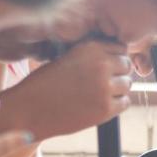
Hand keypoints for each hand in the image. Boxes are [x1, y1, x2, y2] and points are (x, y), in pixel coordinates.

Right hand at [0, 40, 131, 139]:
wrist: (29, 109)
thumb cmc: (45, 84)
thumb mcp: (68, 58)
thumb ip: (92, 56)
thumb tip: (121, 56)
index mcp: (90, 48)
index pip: (120, 48)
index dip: (114, 58)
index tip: (105, 68)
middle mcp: (101, 65)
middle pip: (127, 66)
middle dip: (118, 73)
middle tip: (102, 83)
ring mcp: (105, 87)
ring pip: (127, 85)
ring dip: (117, 90)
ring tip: (98, 94)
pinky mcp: (105, 109)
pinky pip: (125, 103)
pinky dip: (116, 104)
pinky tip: (99, 105)